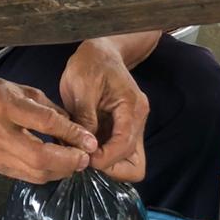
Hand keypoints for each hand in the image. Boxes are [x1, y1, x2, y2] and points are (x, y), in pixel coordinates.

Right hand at [0, 78, 97, 183]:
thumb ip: (50, 110)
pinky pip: (27, 176)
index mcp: (4, 105)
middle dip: (68, 160)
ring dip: (61, 170)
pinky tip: (58, 166)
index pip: (44, 123)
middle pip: (39, 155)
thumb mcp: (23, 91)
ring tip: (75, 162)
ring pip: (35, 171)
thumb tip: (77, 130)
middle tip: (85, 158)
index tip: (90, 140)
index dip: (70, 134)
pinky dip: (47, 173)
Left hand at [59, 41, 150, 182]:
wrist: (101, 51)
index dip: (104, 159)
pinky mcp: (123, 130)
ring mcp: (133, 127)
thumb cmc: (90, 64)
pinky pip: (119, 154)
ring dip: (107, 165)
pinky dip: (104, 157)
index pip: (124, 147)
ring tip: (83, 153)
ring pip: (129, 164)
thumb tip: (86, 148)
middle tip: (85, 158)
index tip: (82, 157)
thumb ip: (85, 118)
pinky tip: (85, 146)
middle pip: (135, 165)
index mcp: (132, 108)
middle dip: (110, 168)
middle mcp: (138, 121)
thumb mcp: (81, 87)